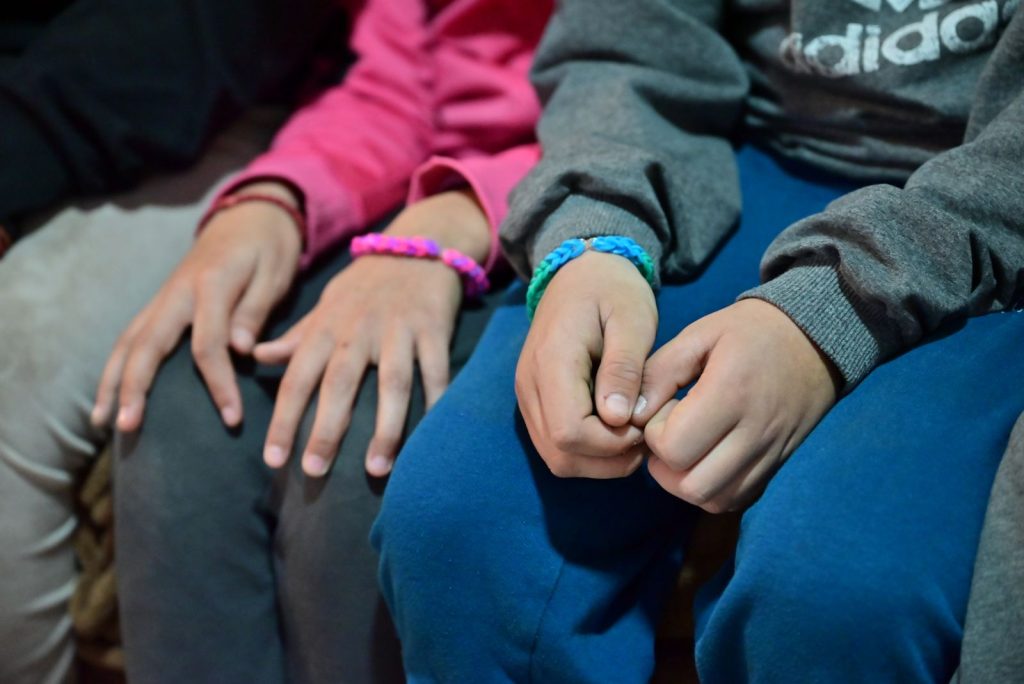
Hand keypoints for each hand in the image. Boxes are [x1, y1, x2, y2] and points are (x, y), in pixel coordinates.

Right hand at [92, 182, 302, 430]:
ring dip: (112, 382)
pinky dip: (115, 367)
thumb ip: (255, 311)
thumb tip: (240, 350)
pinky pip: (131, 337)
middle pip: (147, 345)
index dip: (219, 384)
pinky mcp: (159, 303)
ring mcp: (163, 297)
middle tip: (129, 427)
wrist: (249, 215)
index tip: (233, 418)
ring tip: (102, 422)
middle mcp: (177, 292)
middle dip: (135, 388)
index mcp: (211, 285)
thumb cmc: (268, 248)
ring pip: (128, 342)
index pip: (208, 345)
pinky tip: (108, 395)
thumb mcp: (274, 274)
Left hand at [256, 189, 490, 477]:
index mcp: (327, 328)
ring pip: (391, 384)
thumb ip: (296, 336)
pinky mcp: (434, 328)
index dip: (284, 420)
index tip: (274, 460)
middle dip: (326, 431)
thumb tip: (256, 356)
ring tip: (376, 468)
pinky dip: (435, 402)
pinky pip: (436, 370)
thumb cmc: (365, 286)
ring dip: (384, 428)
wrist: (417, 246)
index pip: (297, 379)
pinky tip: (431, 436)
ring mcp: (399, 329)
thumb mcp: (325, 306)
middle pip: (339, 386)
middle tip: (314, 472)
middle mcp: (359, 330)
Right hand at [515, 251, 653, 478]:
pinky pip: (555, 445)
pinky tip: (614, 430)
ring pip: (556, 458)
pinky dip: (587, 451)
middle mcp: (529, 385)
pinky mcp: (534, 402)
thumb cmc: (613, 291)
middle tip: (642, 435)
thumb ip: (624, 368)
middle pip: (560, 454)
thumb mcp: (632, 319)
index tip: (642, 423)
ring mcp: (527, 396)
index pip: (570, 432)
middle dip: (607, 459)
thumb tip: (618, 419)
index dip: (611, 443)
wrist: (580, 273)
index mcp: (552, 361)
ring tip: (631, 434)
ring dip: (598, 461)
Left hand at [634, 299, 838, 512]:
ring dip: (686, 481)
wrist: (816, 339)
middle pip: (693, 485)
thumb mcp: (699, 335)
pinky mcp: (777, 465)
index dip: (654, 435)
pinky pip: (737, 499)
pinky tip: (706, 459)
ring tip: (685, 447)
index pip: (675, 448)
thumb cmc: (749, 332)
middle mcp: (754, 431)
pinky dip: (712, 489)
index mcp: (731, 393)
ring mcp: (770, 453)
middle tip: (668, 432)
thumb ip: (659, 373)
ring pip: (714, 500)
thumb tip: (631, 414)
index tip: (662, 408)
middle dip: (665, 465)